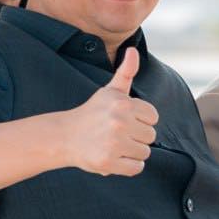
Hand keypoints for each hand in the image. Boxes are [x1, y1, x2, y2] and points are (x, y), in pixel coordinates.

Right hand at [62, 48, 158, 176]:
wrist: (65, 136)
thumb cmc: (93, 113)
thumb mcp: (109, 91)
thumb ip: (126, 72)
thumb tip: (133, 50)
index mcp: (123, 103)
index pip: (153, 117)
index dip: (141, 120)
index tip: (125, 120)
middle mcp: (119, 122)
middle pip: (151, 136)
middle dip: (137, 136)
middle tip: (117, 134)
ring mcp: (114, 143)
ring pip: (145, 152)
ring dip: (133, 152)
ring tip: (115, 144)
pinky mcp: (108, 162)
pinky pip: (137, 168)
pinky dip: (129, 166)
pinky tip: (115, 157)